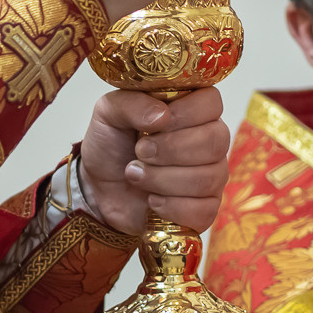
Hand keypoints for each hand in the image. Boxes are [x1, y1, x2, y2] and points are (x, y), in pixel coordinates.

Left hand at [80, 87, 229, 235]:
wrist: (97, 190)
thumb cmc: (111, 146)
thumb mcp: (109, 113)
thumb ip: (132, 103)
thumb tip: (163, 115)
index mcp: (192, 111)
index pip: (211, 103)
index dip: (186, 113)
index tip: (157, 124)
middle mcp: (209, 142)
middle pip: (215, 141)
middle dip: (172, 148)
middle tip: (141, 151)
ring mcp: (211, 177)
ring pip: (207, 178)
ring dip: (162, 178)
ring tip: (135, 174)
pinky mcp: (205, 210)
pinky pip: (203, 209)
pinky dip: (171, 206)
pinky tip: (151, 200)